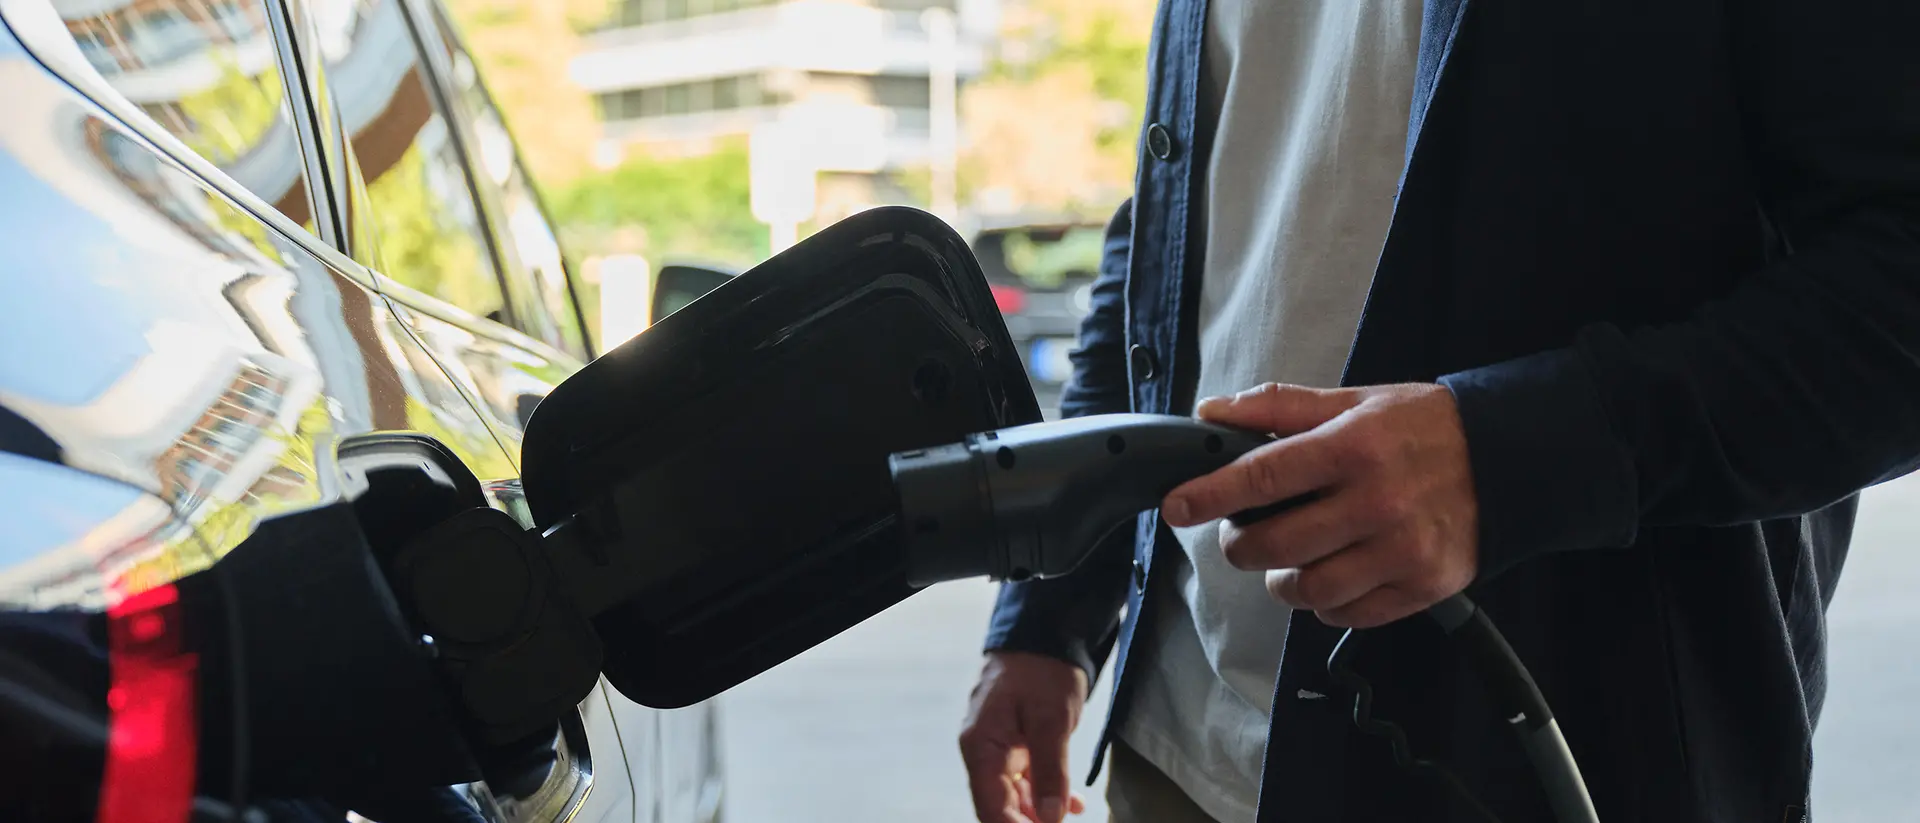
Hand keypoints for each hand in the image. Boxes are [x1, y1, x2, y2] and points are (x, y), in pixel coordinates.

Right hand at [959, 651, 1090, 822]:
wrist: (1046, 634)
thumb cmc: (1043, 670)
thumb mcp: (1052, 720)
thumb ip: (1050, 771)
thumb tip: (1051, 818)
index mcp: (981, 747)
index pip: (991, 808)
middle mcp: (984, 752)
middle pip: (1000, 806)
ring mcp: (999, 749)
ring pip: (1015, 796)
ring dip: (1041, 813)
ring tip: (1070, 818)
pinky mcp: (1016, 744)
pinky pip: (1027, 779)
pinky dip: (1048, 793)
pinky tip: (1072, 804)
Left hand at [1161, 382, 1479, 627]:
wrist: (1509, 459)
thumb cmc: (1421, 428)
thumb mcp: (1353, 402)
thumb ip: (1280, 409)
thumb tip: (1212, 413)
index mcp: (1353, 446)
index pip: (1261, 475)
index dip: (1209, 495)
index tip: (1175, 506)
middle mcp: (1377, 500)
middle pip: (1275, 545)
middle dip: (1242, 545)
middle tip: (1244, 535)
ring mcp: (1402, 549)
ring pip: (1307, 589)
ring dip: (1282, 581)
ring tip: (1290, 559)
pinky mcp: (1423, 585)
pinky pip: (1348, 613)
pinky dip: (1326, 603)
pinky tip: (1332, 575)